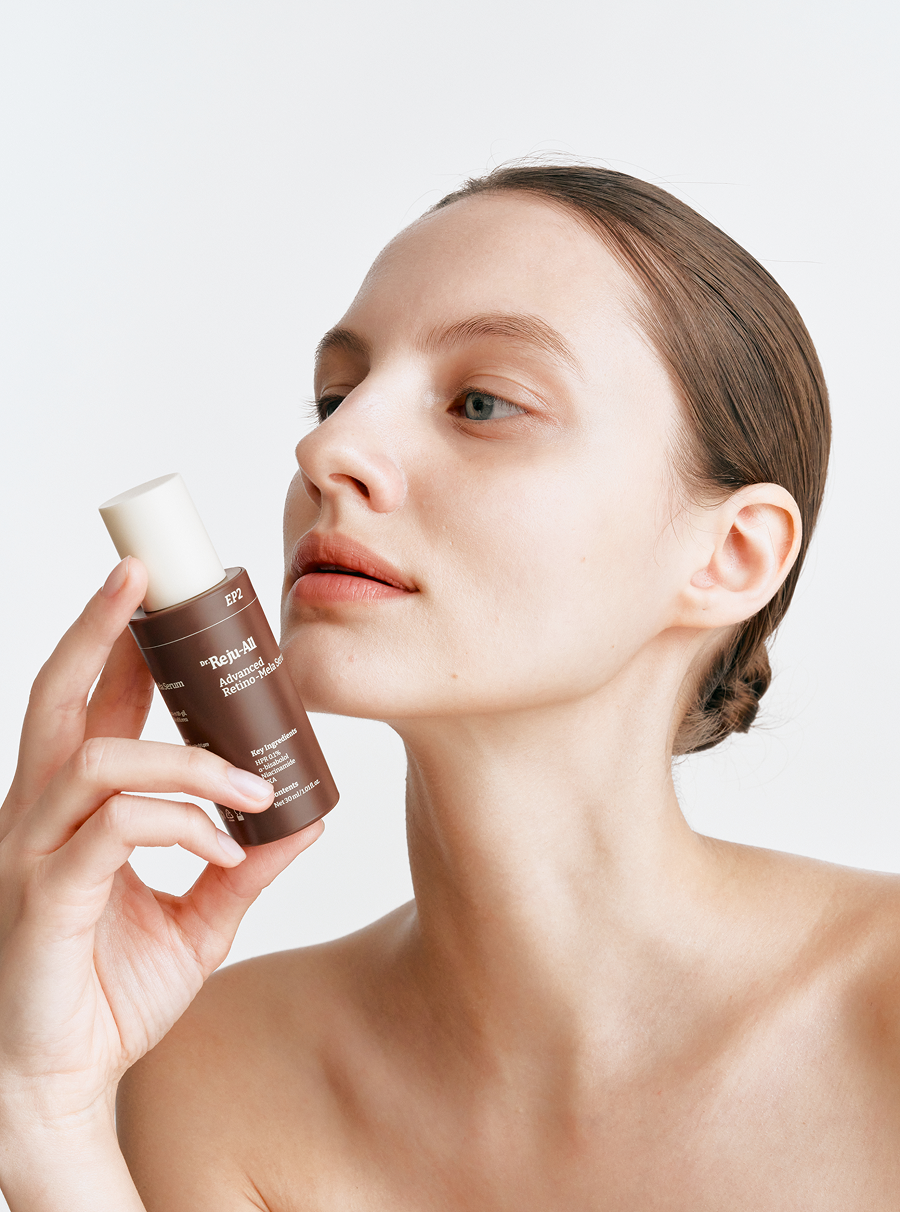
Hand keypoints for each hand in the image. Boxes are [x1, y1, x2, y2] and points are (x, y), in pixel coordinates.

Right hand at [0, 557, 322, 1129]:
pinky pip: (115, 830)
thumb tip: (307, 818)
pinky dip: (179, 824)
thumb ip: (246, 865)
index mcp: (72, 810)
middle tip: (144, 579)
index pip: (88, 703)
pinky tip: (221, 847)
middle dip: (98, 629)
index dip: (112, 640)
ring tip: (255, 783)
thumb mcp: (200, 920)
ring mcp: (33, 853)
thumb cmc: (110, 995)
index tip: (153, 589)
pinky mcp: (44, 897)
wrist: (59, 1087)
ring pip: (97, 757)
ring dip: (188, 759)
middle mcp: (41, 816)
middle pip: (57, 696)